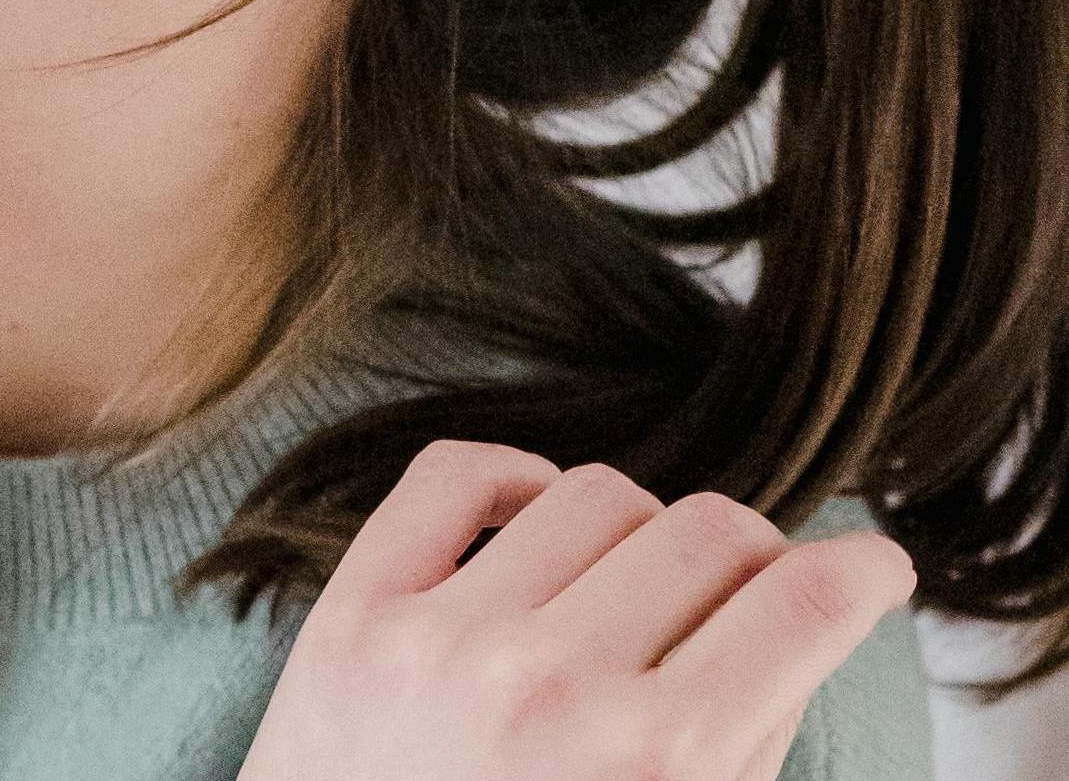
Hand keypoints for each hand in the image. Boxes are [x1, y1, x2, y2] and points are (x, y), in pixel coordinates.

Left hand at [238, 440, 916, 780]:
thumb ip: (742, 741)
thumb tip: (796, 612)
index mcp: (657, 765)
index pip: (804, 606)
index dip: (863, 574)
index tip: (869, 569)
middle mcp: (552, 688)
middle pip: (711, 532)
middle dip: (752, 558)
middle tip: (745, 592)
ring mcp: (443, 643)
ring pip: (594, 492)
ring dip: (635, 531)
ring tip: (628, 585)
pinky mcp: (356, 616)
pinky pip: (452, 475)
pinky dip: (511, 478)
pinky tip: (534, 524)